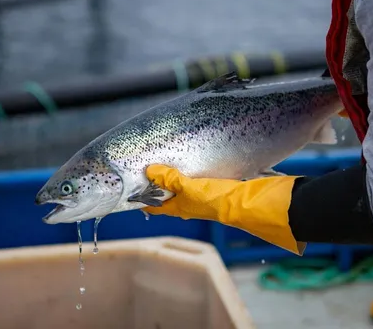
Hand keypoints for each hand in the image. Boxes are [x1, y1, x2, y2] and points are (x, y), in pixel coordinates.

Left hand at [143, 164, 306, 254]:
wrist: (242, 203)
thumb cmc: (213, 199)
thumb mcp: (187, 187)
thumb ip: (169, 179)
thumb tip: (150, 171)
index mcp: (176, 209)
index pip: (152, 206)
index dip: (140, 198)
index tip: (130, 186)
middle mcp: (184, 206)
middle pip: (163, 198)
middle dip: (153, 187)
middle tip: (144, 170)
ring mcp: (196, 199)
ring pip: (176, 190)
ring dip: (169, 181)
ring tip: (161, 165)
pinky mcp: (208, 191)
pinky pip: (190, 183)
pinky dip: (183, 176)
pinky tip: (185, 166)